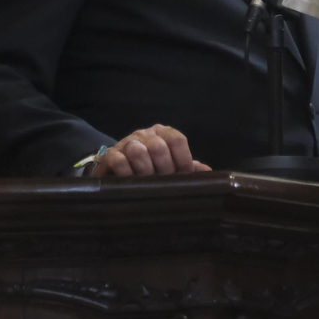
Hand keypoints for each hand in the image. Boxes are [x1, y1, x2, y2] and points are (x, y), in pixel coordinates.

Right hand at [93, 124, 211, 176]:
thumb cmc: (151, 167)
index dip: (183, 160)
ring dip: (145, 171)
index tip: (183, 175)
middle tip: (163, 183)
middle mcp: (145, 134)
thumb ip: (188, 167)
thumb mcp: (171, 165)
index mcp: (163, 134)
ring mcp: (127, 142)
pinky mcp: (110, 154)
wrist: (118, 168)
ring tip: (146, 184)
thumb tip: (208, 173)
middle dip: (163, 169)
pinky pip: (119, 161)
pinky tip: (131, 183)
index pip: (177, 139)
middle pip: (159, 146)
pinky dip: (127, 173)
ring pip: (138, 151)